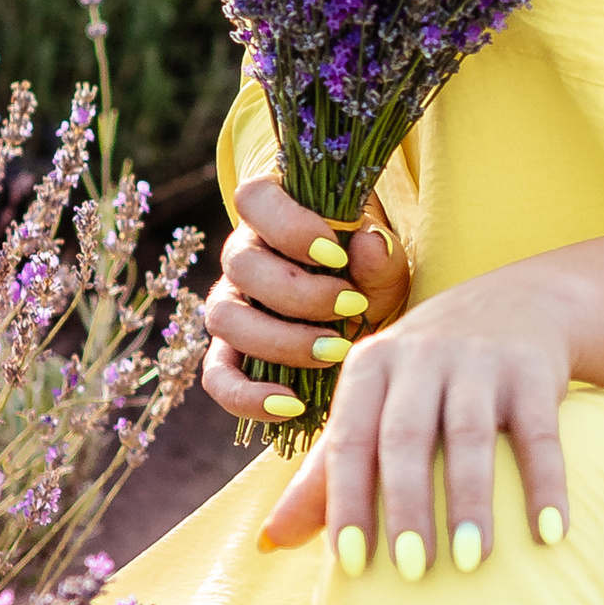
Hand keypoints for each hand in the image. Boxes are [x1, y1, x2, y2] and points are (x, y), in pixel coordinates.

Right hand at [200, 176, 409, 427]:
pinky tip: (293, 405)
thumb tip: (368, 246)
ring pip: (226, 319)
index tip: (337, 254)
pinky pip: (218, 376)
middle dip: (300, 293)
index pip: (254, 199)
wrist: (363, 315)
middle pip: (242, 266)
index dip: (289, 226)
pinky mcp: (229, 352)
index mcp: (272, 214)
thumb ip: (380, 256)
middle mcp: (242, 256)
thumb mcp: (385, 264)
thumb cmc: (368, 275)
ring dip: (281, 340)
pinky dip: (248, 396)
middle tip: (353, 306)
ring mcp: (230, 305)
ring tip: (335, 351)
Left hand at [260, 262, 575, 570]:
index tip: (351, 565)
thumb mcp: (372, 405)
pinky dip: (546, 484)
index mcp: (370, 368)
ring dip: (471, 502)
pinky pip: (539, 434)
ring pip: (471, 436)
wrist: (517, 302)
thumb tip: (272, 541)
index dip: (346, 501)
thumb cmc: (427, 373)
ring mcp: (479, 359)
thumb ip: (326, 472)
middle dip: (407, 507)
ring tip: (472, 562)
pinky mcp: (532, 368)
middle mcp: (421, 356)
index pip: (350, 440)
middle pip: (407, 438)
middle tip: (413, 573)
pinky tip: (551, 533)